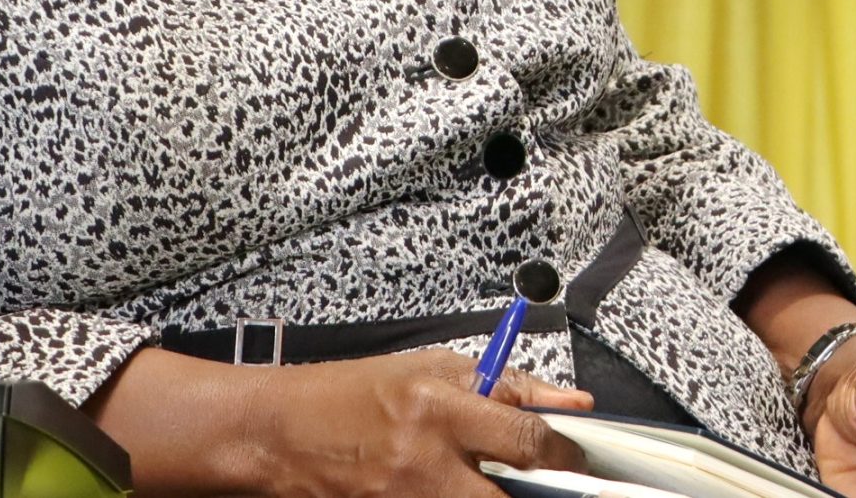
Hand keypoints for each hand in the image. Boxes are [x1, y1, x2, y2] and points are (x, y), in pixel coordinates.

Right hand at [87, 345, 593, 496]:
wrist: (277, 433)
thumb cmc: (352, 394)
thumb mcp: (433, 369)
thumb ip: (506, 386)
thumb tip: (572, 403)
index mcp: (441, 409)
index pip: (527, 439)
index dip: (565, 455)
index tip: (578, 459)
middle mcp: (426, 461)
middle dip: (542, 495)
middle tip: (552, 486)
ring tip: (495, 481)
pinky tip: (460, 489)